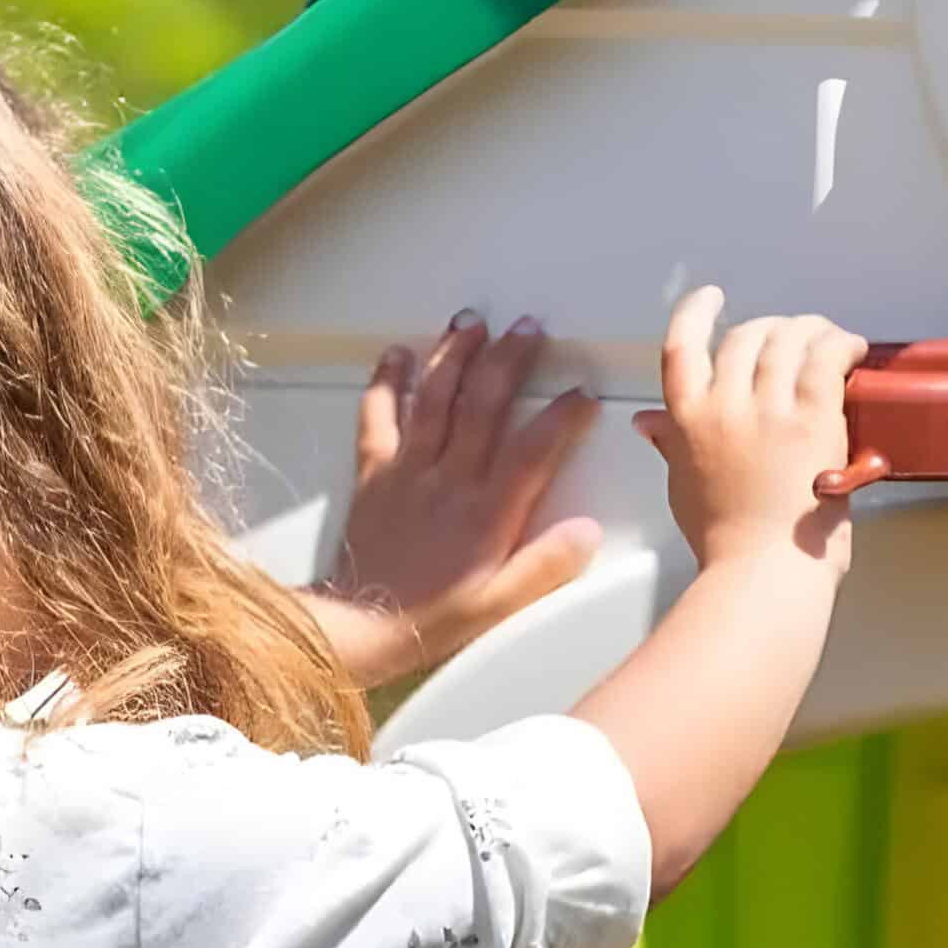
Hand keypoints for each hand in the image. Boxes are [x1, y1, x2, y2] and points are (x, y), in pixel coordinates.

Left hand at [316, 313, 601, 686]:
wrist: (359, 626)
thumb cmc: (433, 618)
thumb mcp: (499, 604)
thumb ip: (546, 566)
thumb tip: (588, 529)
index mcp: (486, 514)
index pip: (531, 451)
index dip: (560, 418)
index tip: (582, 393)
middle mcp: (448, 480)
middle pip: (483, 405)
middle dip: (508, 360)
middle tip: (527, 326)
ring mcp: (408, 470)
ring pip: (434, 399)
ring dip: (454, 355)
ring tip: (472, 321)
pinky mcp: (375, 472)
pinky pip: (378, 417)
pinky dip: (386, 382)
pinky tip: (397, 353)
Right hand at [634, 291, 865, 577]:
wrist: (763, 572)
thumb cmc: (726, 543)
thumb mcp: (682, 487)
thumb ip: (671, 444)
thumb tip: (648, 423)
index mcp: (686, 421)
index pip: (681, 346)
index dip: (696, 313)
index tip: (712, 299)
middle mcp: (724, 406)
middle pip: (745, 336)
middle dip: (771, 328)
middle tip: (792, 336)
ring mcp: (770, 409)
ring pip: (789, 338)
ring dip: (812, 330)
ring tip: (830, 338)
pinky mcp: (815, 418)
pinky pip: (828, 357)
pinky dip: (842, 344)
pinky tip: (853, 349)